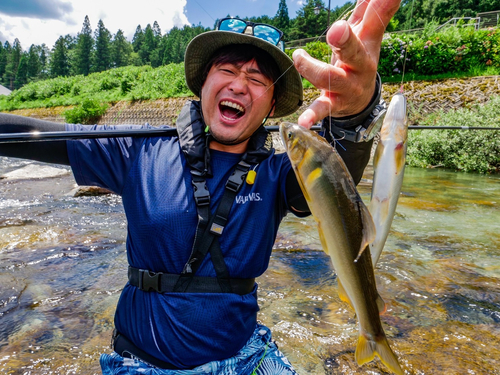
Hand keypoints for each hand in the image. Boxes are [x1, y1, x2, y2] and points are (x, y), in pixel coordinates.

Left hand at [292, 0, 400, 128]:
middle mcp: (360, 65)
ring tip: (298, 56)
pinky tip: (303, 122)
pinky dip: (312, 115)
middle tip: (337, 28)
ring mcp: (348, 86)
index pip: (376, 19)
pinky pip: (323, 108)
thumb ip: (372, 9)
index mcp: (367, 43)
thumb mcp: (366, 33)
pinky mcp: (335, 104)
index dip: (384, 5)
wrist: (361, 100)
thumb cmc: (358, 58)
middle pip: (355, 51)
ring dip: (312, 69)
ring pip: (331, 78)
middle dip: (345, 40)